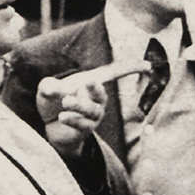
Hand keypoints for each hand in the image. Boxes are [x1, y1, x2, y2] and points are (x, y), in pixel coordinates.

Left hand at [34, 60, 148, 157]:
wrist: (50, 124)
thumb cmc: (53, 101)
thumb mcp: (46, 89)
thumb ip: (49, 86)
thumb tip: (56, 92)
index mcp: (91, 82)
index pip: (114, 73)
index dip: (130, 68)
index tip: (147, 65)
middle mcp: (96, 99)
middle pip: (102, 95)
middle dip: (96, 89)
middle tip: (85, 82)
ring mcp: (93, 115)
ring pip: (92, 111)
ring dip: (79, 105)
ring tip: (65, 102)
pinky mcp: (86, 128)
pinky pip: (83, 124)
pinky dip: (72, 119)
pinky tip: (62, 117)